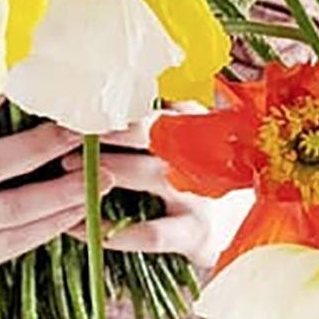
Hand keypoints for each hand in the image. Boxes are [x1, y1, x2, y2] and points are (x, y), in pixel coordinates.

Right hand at [0, 123, 99, 289]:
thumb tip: (13, 85)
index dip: (37, 146)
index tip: (74, 127)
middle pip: (15, 201)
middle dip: (65, 182)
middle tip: (105, 164)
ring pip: (24, 229)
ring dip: (68, 207)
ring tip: (105, 185)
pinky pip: (19, 246)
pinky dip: (50, 228)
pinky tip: (77, 210)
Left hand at [59, 109, 252, 271]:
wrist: (255, 226)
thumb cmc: (210, 176)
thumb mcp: (196, 137)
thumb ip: (167, 112)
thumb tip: (123, 84)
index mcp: (195, 125)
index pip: (151, 108)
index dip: (113, 109)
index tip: (78, 109)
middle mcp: (199, 153)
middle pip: (147, 134)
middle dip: (101, 137)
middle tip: (63, 144)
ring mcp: (199, 194)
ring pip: (145, 176)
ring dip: (102, 176)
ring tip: (65, 178)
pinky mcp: (196, 234)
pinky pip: (149, 233)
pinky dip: (112, 231)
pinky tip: (82, 228)